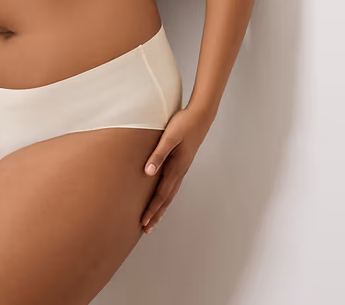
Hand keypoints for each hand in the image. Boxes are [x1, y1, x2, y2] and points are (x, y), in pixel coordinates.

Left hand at [140, 103, 214, 233]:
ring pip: (170, 193)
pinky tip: (162, 196)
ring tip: (153, 219)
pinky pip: (172, 185)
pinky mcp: (181, 163)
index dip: (152, 209)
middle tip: (146, 229)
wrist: (201, 115)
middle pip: (166, 199)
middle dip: (156, 214)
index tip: (144, 222)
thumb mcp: (169, 137)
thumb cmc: (184, 124)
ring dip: (161, 207)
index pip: (161, 195)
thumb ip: (158, 154)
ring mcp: (182, 168)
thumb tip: (148, 172)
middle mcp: (180, 171)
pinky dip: (165, 195)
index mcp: (176, 168)